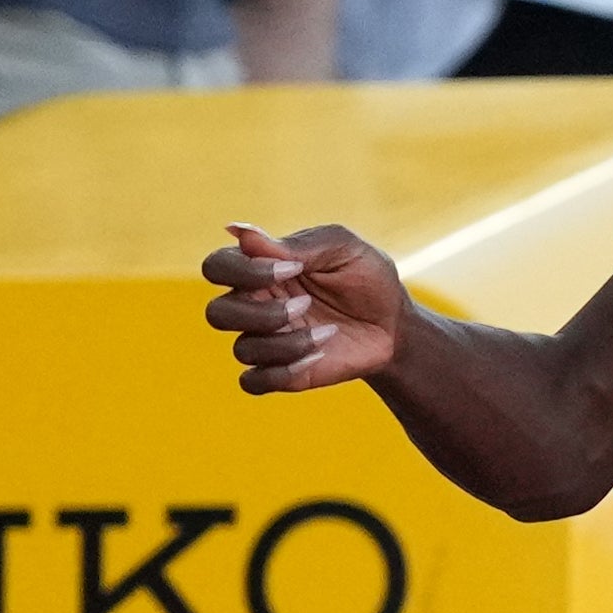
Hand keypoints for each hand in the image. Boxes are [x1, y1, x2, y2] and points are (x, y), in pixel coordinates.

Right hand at [202, 223, 408, 393]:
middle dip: (261, 312)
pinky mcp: (282, 371)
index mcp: (260, 269)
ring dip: (286, 343)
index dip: (244, 271)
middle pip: (217, 313)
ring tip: (328, 332)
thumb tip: (237, 230)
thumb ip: (296, 245)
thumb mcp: (343, 249)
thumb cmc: (366, 277)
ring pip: (242, 349)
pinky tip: (318, 357)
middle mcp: (254, 305)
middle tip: (305, 304)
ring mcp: (266, 340)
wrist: (396, 323)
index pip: (217, 266)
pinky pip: (253, 382)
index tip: (293, 268)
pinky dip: (281, 373)